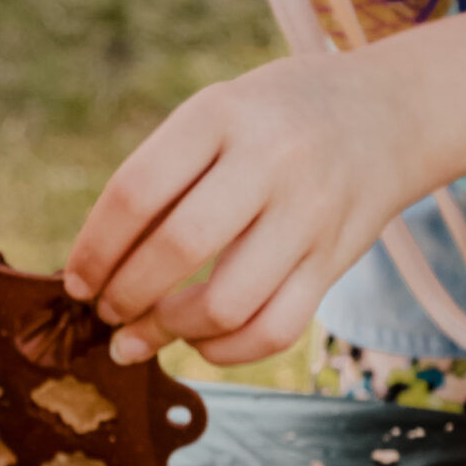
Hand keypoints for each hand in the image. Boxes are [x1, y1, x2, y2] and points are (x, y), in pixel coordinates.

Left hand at [63, 53, 428, 366]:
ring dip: (171, 331)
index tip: (77, 282)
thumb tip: (97, 270)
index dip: (95, 249)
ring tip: (145, 334)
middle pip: (179, 248)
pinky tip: (200, 342)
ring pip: (228, 302)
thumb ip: (163, 178)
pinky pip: (275, 330)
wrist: (387, 114)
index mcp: (222, 114)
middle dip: (126, 295)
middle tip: (108, 312)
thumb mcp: (216, 114)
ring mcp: (310, 213)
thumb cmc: (272, 121)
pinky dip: (226, 350)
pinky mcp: (336, 259)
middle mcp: (271, 160)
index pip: (137, 191)